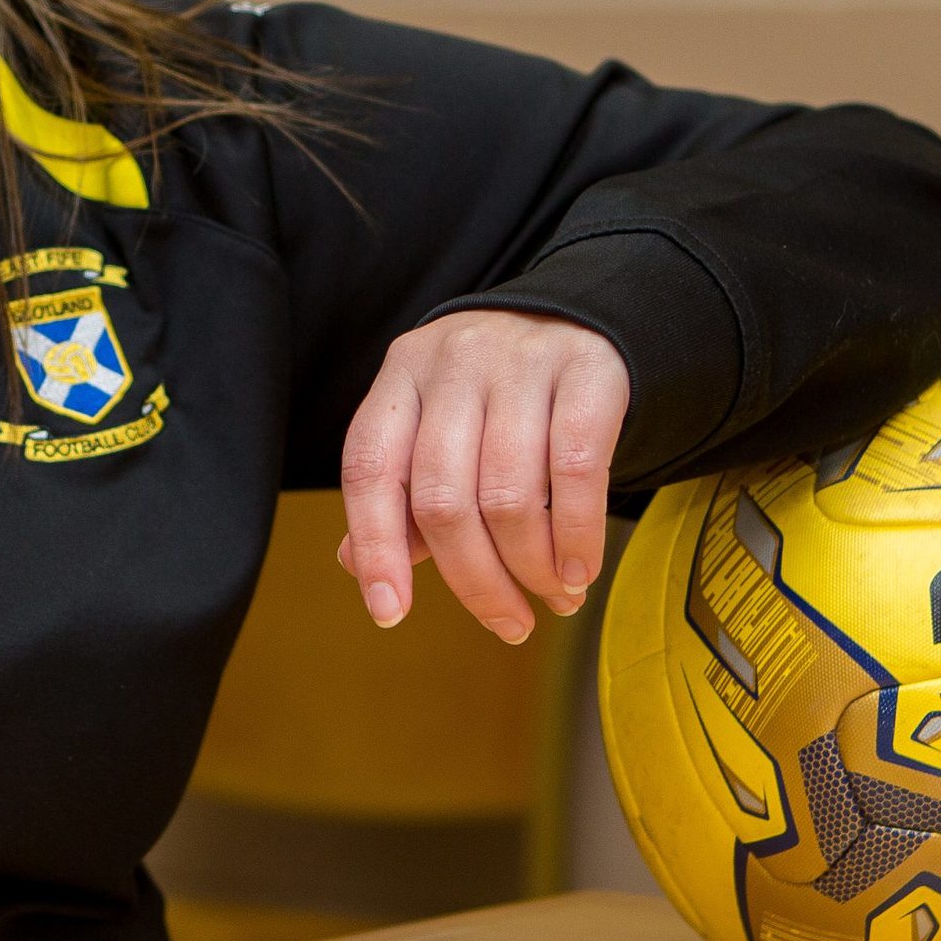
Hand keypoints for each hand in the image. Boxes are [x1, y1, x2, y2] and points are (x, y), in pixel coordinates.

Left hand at [337, 310, 627, 641]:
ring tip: (554, 598)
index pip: (369, 469)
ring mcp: (521, 360)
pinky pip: (575, 471)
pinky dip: (577, 537)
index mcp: (402, 375)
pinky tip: (580, 571)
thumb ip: (400, 495)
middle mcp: (453, 362)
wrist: (581, 316)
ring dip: (532, 568)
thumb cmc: (498, 393)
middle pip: (442, 498)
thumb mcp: (440, 426)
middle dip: (476, 581)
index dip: (375, 547)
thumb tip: (353, 565)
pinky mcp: (588, 369)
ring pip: (509, 494)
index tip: (389, 612)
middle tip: (510, 625)